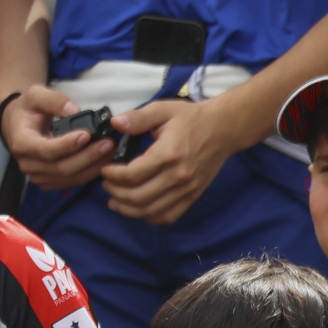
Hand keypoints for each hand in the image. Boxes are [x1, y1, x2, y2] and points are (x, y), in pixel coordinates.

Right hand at [0, 83, 120, 189]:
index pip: (47, 150)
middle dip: (88, 156)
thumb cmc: (28, 109)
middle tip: (108, 143)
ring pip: (71, 177)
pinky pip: (74, 181)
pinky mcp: (51, 181)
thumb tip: (74, 110)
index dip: (68, 145)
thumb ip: (54, 100)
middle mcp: (28, 164)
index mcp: (21, 143)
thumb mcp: (35, 95)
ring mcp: (39, 176)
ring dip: (94, 166)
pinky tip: (104, 160)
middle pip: (62, 167)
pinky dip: (91, 172)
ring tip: (111, 151)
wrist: (19, 125)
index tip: (87, 134)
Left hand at [101, 98, 238, 224]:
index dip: (113, 176)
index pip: (132, 175)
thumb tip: (115, 123)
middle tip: (107, 185)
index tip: (105, 170)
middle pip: (139, 197)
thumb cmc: (192, 118)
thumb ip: (138, 117)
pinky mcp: (193, 196)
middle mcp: (177, 176)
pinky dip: (150, 217)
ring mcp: (187, 189)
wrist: (223, 130)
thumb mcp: (163, 110)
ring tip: (116, 201)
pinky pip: (169, 216)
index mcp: (167, 154)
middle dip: (117, 194)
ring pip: (151, 211)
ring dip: (129, 210)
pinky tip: (139, 210)